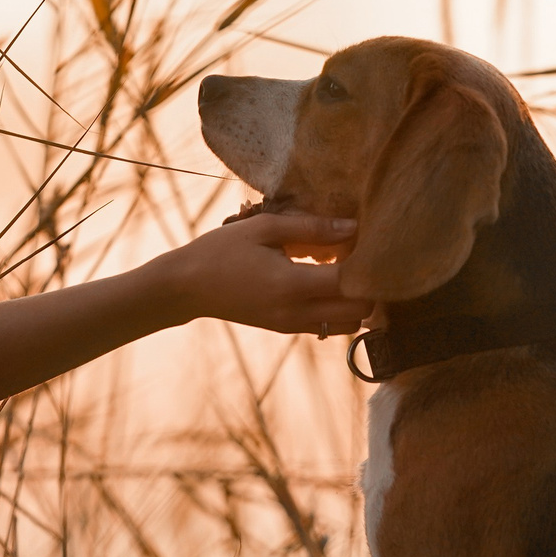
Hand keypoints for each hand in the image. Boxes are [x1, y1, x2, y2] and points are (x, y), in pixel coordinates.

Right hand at [159, 211, 372, 335]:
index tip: (366, 241)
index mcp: (291, 285)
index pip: (352, 283)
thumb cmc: (222, 250)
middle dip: (368, 285)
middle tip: (359, 256)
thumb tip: (353, 226)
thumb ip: (311, 228)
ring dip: (356, 301)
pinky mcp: (287, 329)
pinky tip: (323, 281)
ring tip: (342, 270)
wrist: (187, 287)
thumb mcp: (264, 228)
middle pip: (360, 311)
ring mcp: (292, 326)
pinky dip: (338, 308)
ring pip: (350, 325)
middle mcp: (296, 312)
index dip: (367, 263)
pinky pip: (329, 326)